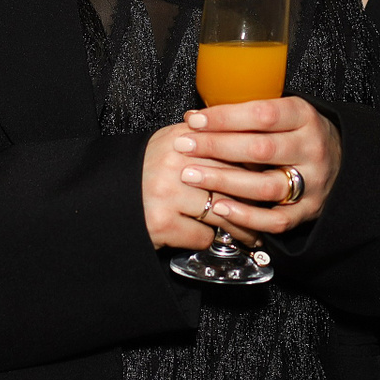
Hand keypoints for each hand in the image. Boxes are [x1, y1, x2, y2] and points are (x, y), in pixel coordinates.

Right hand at [142, 122, 260, 249]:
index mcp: (180, 139)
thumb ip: (202, 140)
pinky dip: (209, 240)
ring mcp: (167, 193)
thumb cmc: (145, 173)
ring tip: (252, 233)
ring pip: (222, 211)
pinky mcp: (162, 222)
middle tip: (270, 210)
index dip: (255, 165)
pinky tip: (213, 240)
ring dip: (241, 227)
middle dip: (255, 199)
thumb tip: (247, 140)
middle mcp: (174, 162)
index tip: (272, 175)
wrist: (107, 201)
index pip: (230, 148)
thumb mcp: (169, 145)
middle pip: (231, 180)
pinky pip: (202, 235)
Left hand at [173, 97, 341, 239]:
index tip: (194, 120)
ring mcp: (313, 182)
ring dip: (224, 181)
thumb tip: (195, 118)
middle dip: (216, 147)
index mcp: (304, 117)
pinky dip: (246, 216)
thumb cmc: (299, 134)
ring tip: (191, 175)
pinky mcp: (309, 210)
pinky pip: (276, 219)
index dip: (225, 117)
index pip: (263, 114)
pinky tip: (220, 208)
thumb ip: (249, 115)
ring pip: (265, 185)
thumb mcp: (285, 113)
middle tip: (183, 146)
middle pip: (260, 149)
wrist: (343, 162)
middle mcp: (312, 148)